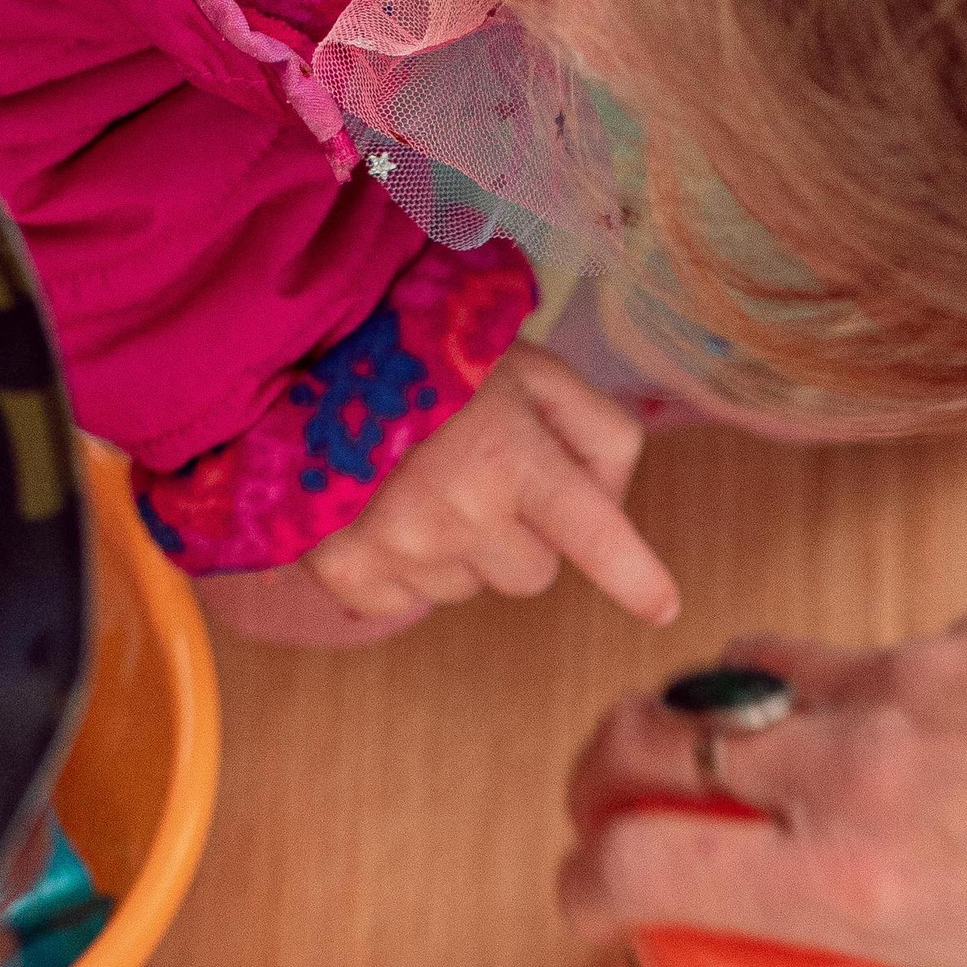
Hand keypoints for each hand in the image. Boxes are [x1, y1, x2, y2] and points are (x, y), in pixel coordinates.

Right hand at [307, 343, 674, 633]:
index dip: (633, 575)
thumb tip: (610, 507)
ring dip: (460, 551)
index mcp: (512, 458)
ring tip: (422, 483)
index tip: (663, 607)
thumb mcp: (533, 371)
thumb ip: (597, 431)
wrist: (304, 359)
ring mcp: (399, 550)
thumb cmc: (434, 363)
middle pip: (533, 576)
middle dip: (522, 536)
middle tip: (481, 476)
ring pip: (470, 590)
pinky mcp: (348, 574)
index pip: (591, 534)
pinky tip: (382, 511)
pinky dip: (403, 569)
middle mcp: (459, 514)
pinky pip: (408, 604)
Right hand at [560, 608, 966, 966]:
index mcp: (853, 879)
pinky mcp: (960, 633)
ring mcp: (900, 681)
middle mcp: (850, 767)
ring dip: (694, 723)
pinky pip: (852, 658)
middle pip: (642, 740)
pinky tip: (895, 749)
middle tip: (599, 816)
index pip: (637, 864)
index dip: (576, 887)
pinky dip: (831, 701)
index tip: (580, 905)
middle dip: (593, 782)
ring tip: (711, 769)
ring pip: (733, 677)